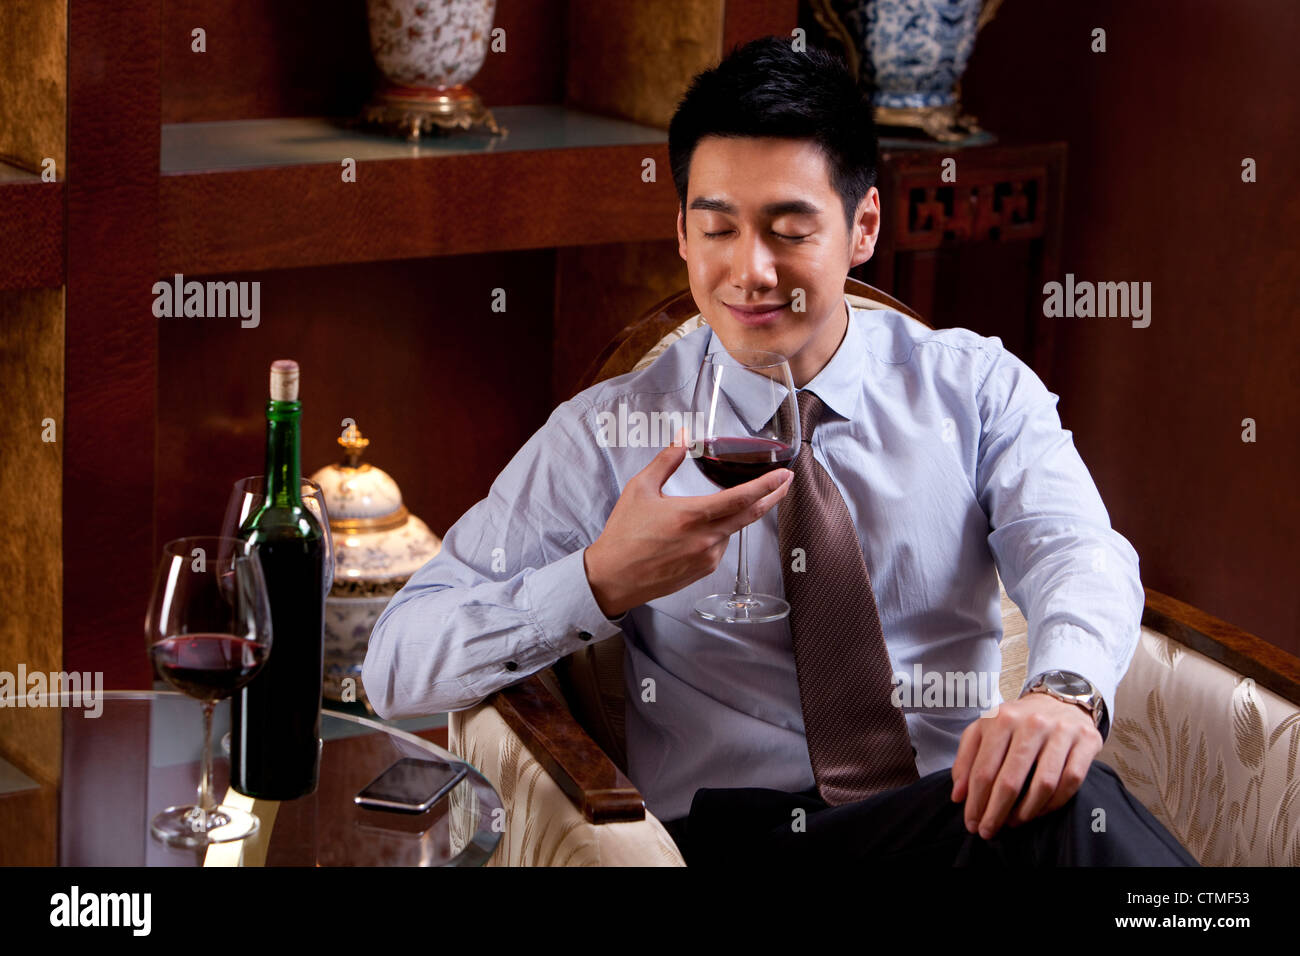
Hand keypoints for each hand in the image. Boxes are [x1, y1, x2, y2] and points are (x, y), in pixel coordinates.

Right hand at [583, 428, 793, 617]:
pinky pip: (720, 546)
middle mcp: (705, 538)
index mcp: (692, 515)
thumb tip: (683, 437)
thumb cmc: (623, 535)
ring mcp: (707, 558)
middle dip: (773, 496)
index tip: (784, 474)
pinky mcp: (703, 571)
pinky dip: (716, 534)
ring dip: (732, 516)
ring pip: (732, 530)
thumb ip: (667, 460)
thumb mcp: (640, 489)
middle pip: (751, 515)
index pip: (741, 497)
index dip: (767, 484)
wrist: (612, 577)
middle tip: (785, 482)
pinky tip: (694, 532)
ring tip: (706, 510)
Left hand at [949, 690, 1101, 839]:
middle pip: (1010, 780)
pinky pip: (1070, 782)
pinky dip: (1054, 803)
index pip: (984, 770)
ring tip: (1013, 822)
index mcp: (1001, 719)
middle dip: (996, 812)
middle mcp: (1031, 724)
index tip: (971, 822)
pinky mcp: (1085, 742)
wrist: (1060, 699)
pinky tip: (1039, 811)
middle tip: (989, 831)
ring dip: (1026, 812)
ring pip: (1043, 784)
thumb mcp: (984, 729)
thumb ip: (966, 759)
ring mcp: (1061, 732)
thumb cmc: (1016, 721)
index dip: (976, 802)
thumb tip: (959, 796)